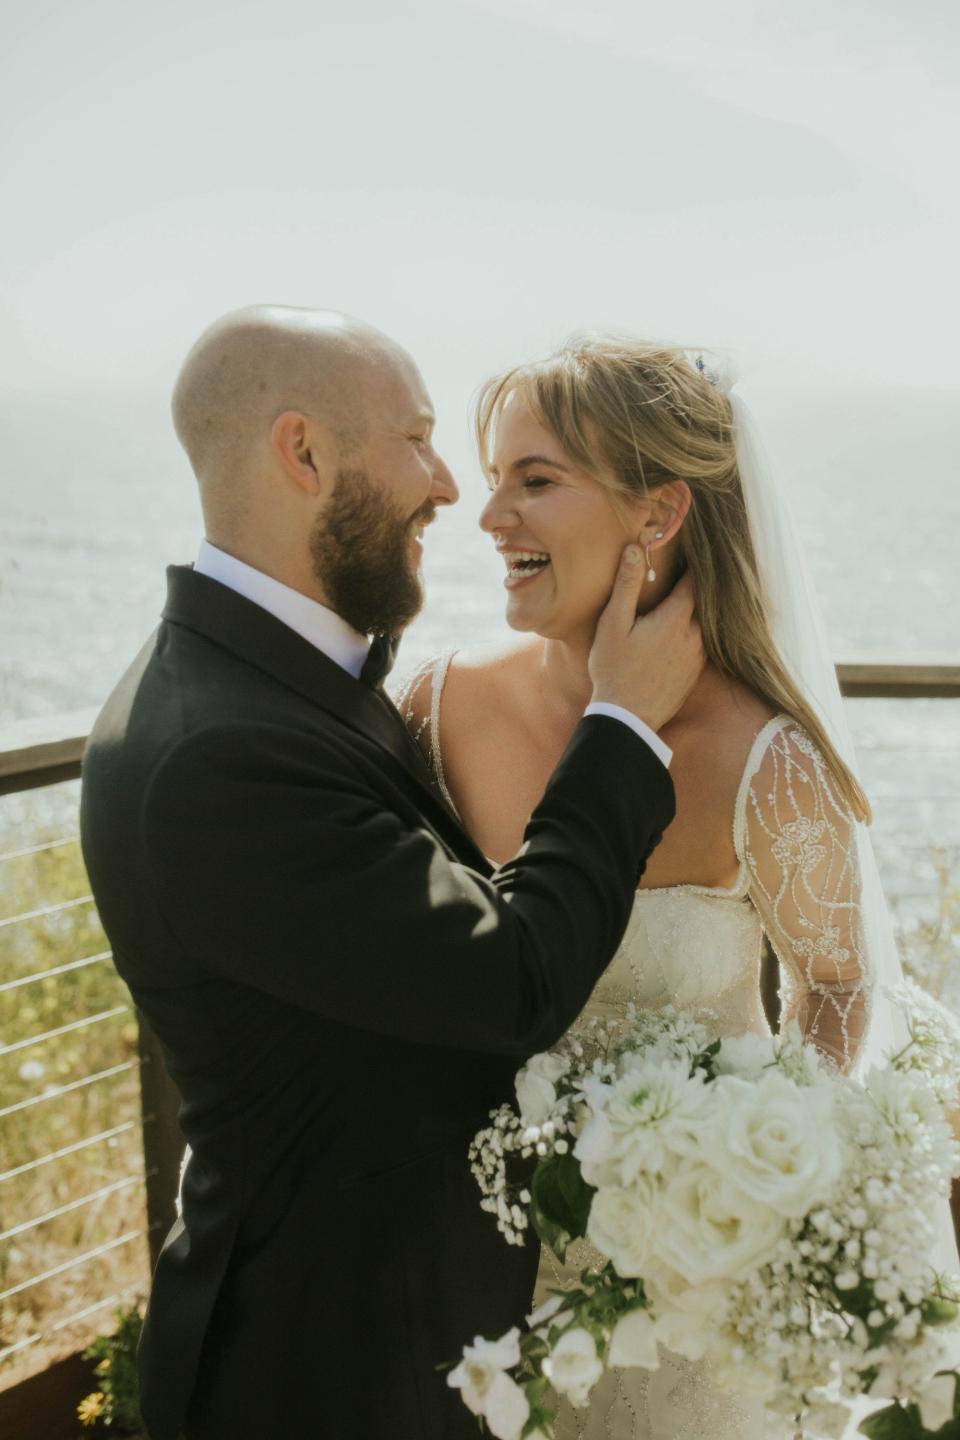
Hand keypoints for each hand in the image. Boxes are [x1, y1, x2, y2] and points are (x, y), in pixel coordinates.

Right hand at [588, 547, 703, 731]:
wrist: (627, 719)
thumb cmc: (614, 670)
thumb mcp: (614, 623)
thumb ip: (627, 585)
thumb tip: (636, 548)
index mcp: (676, 618)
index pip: (694, 581)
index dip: (691, 566)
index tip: (689, 555)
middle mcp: (694, 635)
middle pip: (699, 604)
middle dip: (689, 592)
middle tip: (678, 580)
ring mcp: (698, 657)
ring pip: (700, 626)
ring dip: (689, 617)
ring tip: (672, 611)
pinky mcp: (695, 675)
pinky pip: (697, 646)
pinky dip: (688, 638)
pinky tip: (671, 641)